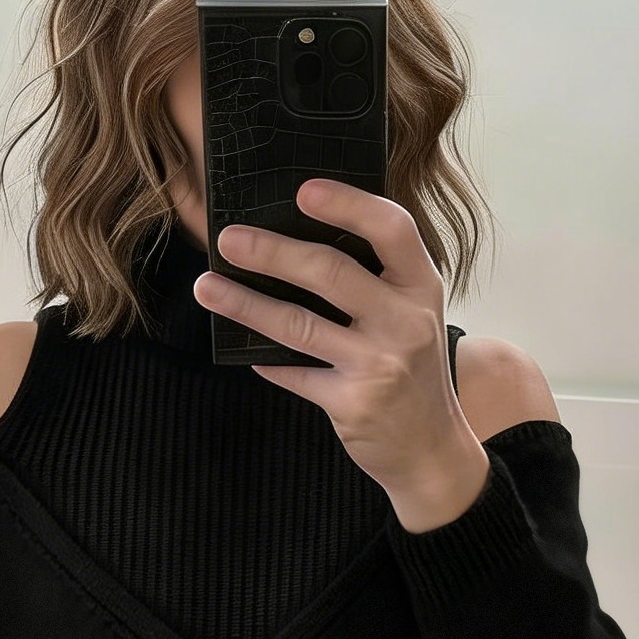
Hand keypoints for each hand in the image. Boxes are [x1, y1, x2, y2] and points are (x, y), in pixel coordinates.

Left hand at [193, 180, 491, 532]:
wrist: (431, 449)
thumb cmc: (413, 369)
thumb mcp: (413, 314)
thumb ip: (376, 278)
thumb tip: (299, 235)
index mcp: (421, 286)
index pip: (392, 228)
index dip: (348, 204)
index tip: (303, 190)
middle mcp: (406, 321)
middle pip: (331, 272)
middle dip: (271, 252)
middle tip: (228, 239)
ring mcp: (379, 365)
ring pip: (299, 324)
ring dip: (245, 304)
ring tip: (207, 287)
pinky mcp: (352, 404)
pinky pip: (294, 374)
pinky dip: (265, 360)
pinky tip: (243, 350)